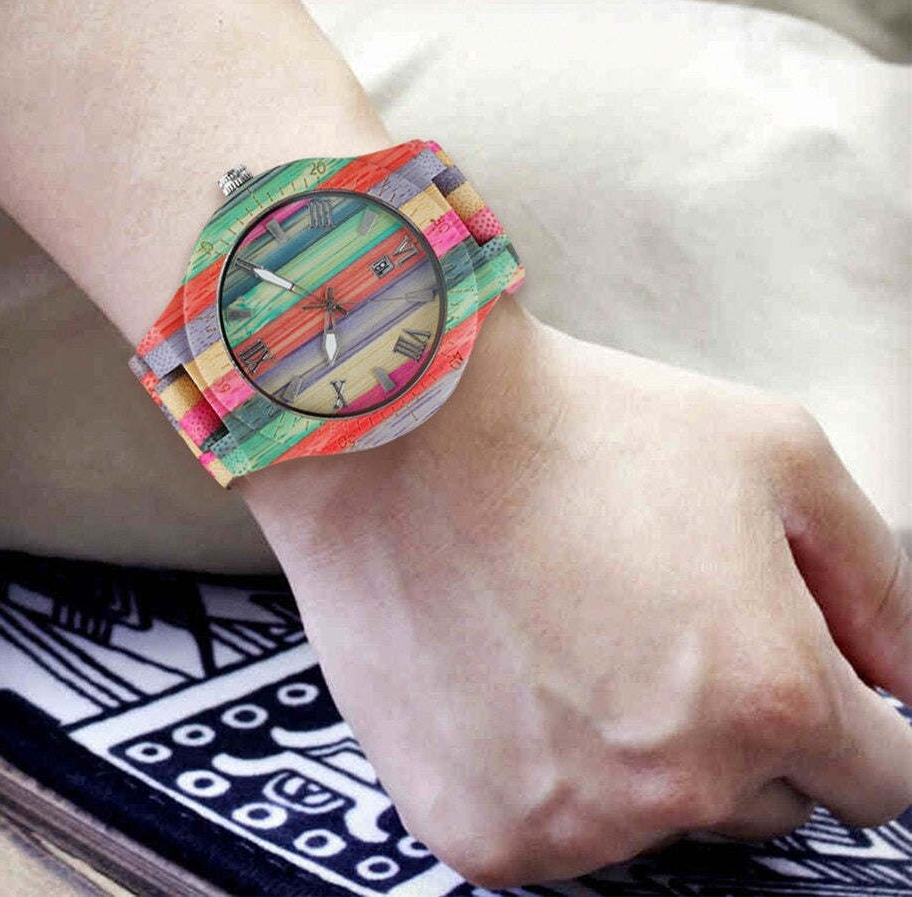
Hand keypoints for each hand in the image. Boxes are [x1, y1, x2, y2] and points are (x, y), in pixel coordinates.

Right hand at [240, 294, 911, 886]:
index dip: (852, 721)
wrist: (400, 437)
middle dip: (738, 728)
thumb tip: (906, 678)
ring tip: (573, 637)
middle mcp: (674, 782)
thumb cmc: (578, 427)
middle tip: (657, 624)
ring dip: (638, 753)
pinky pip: (557, 830)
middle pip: (764, 802)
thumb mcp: (774, 453)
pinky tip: (514, 676)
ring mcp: (569, 822)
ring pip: (656, 822)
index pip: (880, 779)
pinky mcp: (478, 833)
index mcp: (768, 693)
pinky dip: (549, 771)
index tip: (796, 680)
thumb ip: (880, 583)